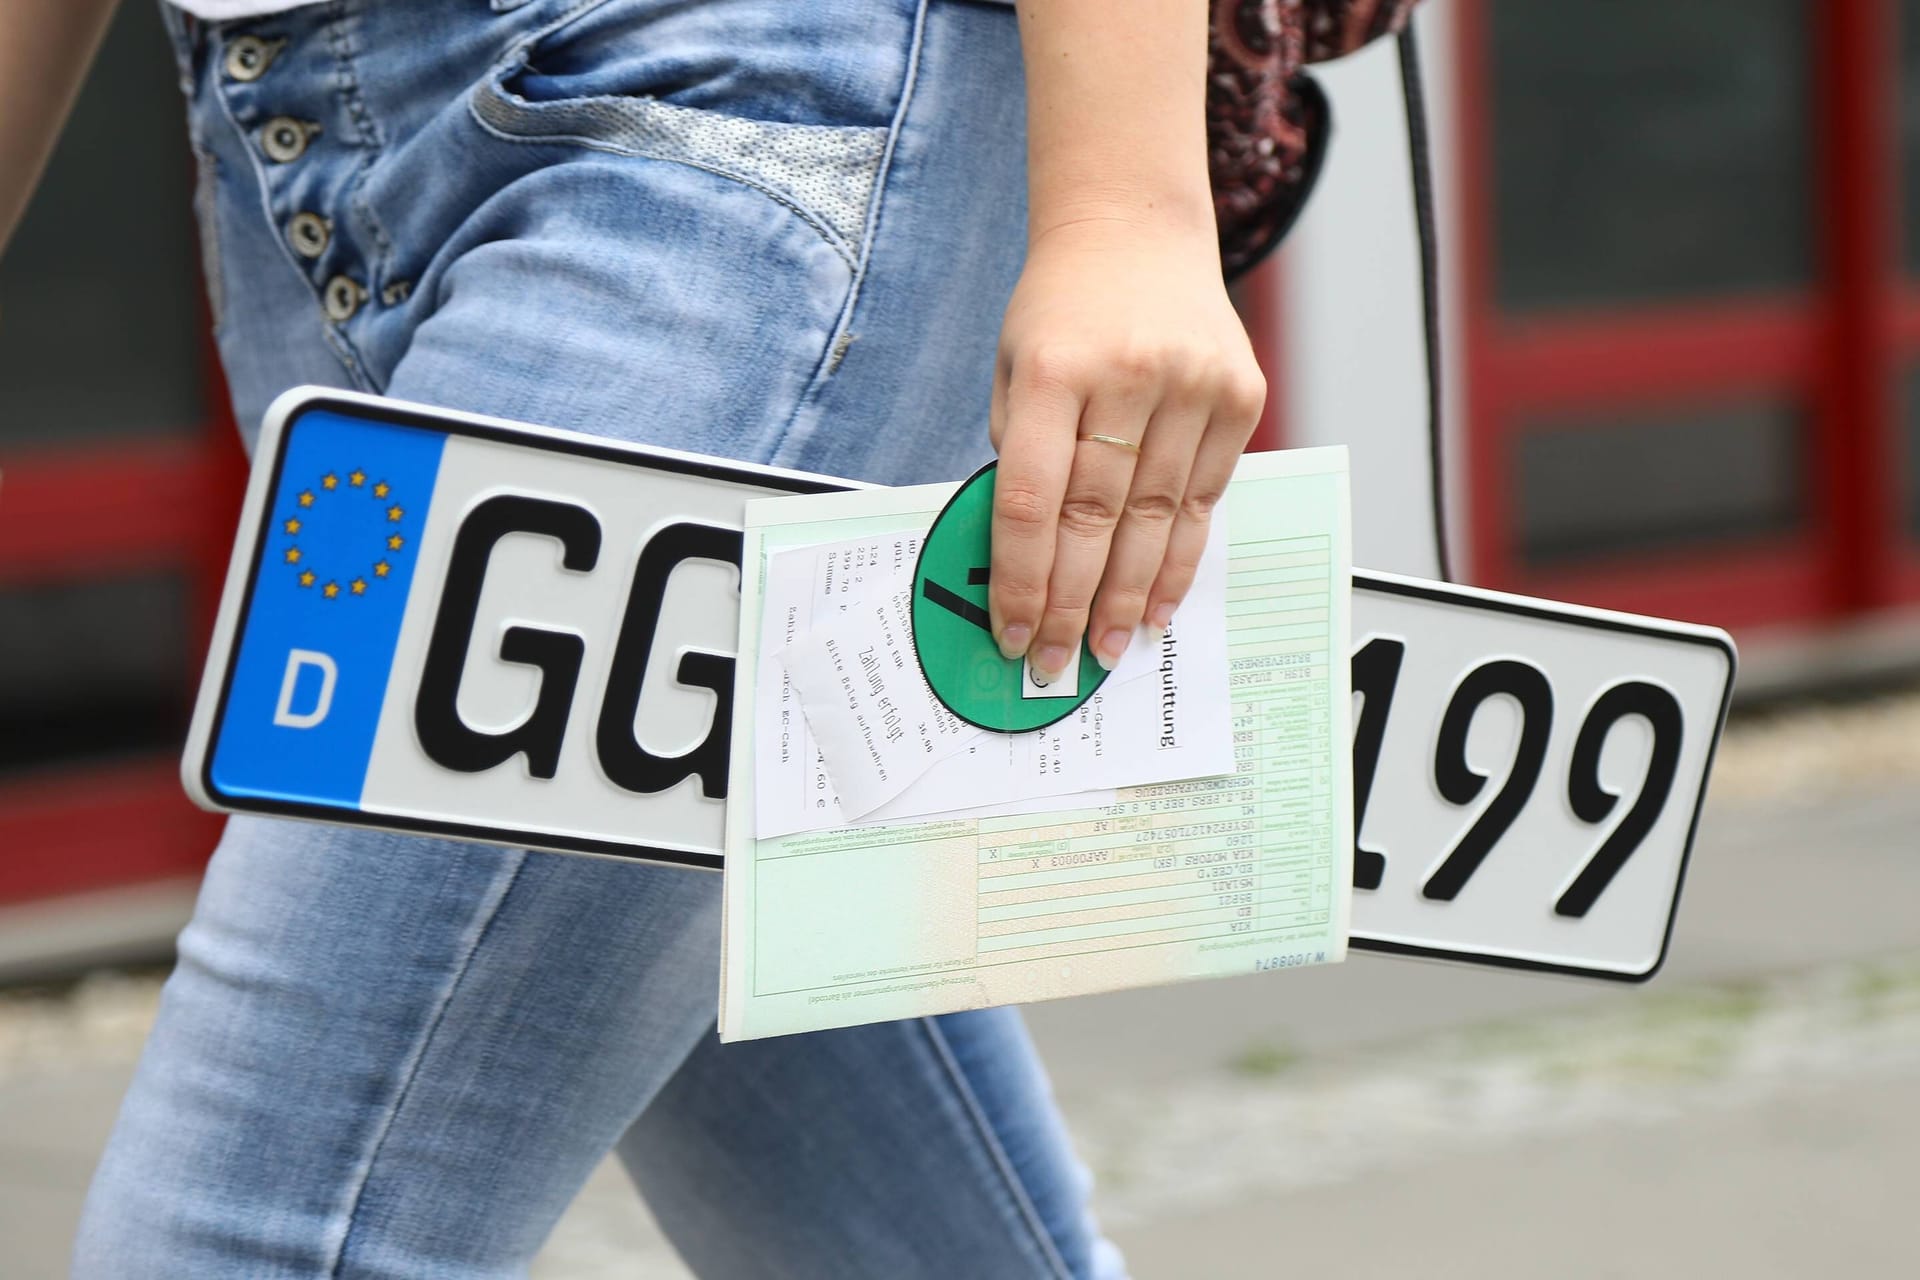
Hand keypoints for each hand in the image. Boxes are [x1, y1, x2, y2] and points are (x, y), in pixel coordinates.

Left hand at [986, 215, 1266, 680]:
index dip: (1022, 578)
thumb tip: (1028, 562)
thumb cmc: (1062, 310)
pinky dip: (1179, 560)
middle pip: (1096, 519)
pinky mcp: (1240, 396)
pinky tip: (1158, 605)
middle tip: (1055, 662)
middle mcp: (1129, 375)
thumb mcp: (1013, 365)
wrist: (1136, 232)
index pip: (1033, 498)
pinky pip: (1205, 501)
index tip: (1012, 631)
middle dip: (1071, 604)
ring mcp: (1193, 385)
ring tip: (1107, 648)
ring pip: (1156, 521)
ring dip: (1129, 597)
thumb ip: (1018, 452)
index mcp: (1054, 368)